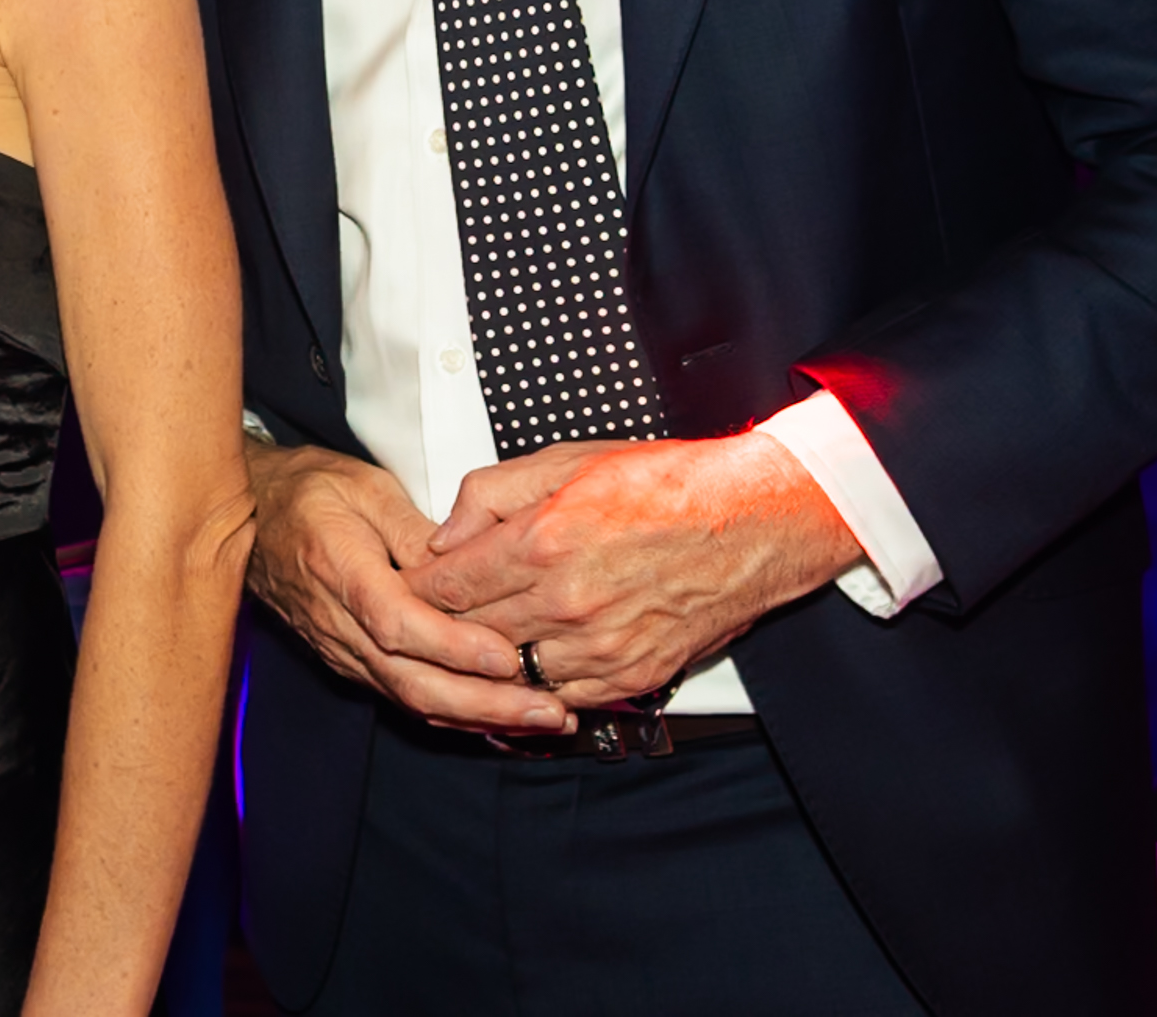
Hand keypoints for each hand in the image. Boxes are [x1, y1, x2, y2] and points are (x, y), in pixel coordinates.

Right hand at [244, 443, 568, 734]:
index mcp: (339, 571)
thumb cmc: (310, 492)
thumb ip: (413, 528)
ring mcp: (344, 651)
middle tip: (549, 710)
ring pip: (412, 700)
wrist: (253, 513)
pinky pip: (404, 697)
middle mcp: (339, 624)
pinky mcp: (352, 661)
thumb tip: (461, 568)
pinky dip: (455, 713)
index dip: (455, 647)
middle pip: (413, 682)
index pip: (399, 624)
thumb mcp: (364, 487)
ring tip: (541, 718)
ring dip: (480, 717)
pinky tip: (499, 715)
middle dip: (486, 704)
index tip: (509, 656)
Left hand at [411, 434, 862, 706]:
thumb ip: (489, 497)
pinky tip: (524, 667)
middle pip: (474, 636)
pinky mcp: (634, 675)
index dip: (419, 590)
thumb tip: (443, 537)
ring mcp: (603, 646)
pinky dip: (537, 684)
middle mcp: (569, 603)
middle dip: (443, 630)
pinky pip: (563, 695)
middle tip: (421, 624)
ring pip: (513, 673)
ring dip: (489, 663)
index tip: (405, 588)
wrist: (751, 522)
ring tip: (468, 649)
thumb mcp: (562, 461)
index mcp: (543, 543)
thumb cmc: (661, 483)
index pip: (449, 587)